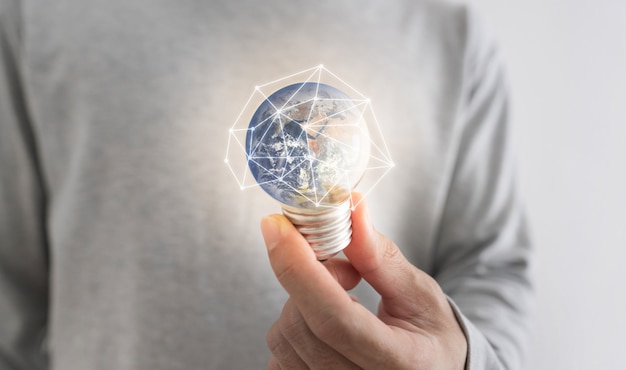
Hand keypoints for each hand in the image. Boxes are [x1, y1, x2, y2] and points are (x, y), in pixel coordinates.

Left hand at [260, 193, 467, 368]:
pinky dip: (294, 328)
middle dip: (310, 280)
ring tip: (342, 303)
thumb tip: (352, 208)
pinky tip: (325, 329)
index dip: (299, 270)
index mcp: (398, 363)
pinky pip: (278, 356)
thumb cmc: (430, 336)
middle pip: (301, 323)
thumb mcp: (419, 294)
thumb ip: (380, 256)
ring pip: (283, 337)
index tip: (277, 227)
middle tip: (348, 272)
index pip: (334, 319)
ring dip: (301, 305)